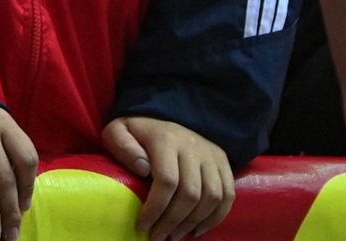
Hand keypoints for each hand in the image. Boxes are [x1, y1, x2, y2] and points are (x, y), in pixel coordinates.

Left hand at [102, 116, 233, 239]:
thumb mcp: (118, 131)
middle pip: (190, 193)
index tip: (142, 225)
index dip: (155, 208)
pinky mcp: (222, 162)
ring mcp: (211, 154)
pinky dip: (215, 217)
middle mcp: (193, 146)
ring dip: (193, 222)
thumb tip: (142, 169)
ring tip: (175, 235)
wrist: (163, 117)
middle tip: (158, 236)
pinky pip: (227, 194)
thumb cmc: (137, 133)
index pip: (167, 180)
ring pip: (212, 196)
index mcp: (166, 139)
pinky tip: (197, 230)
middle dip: (173, 221)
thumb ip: (122, 146)